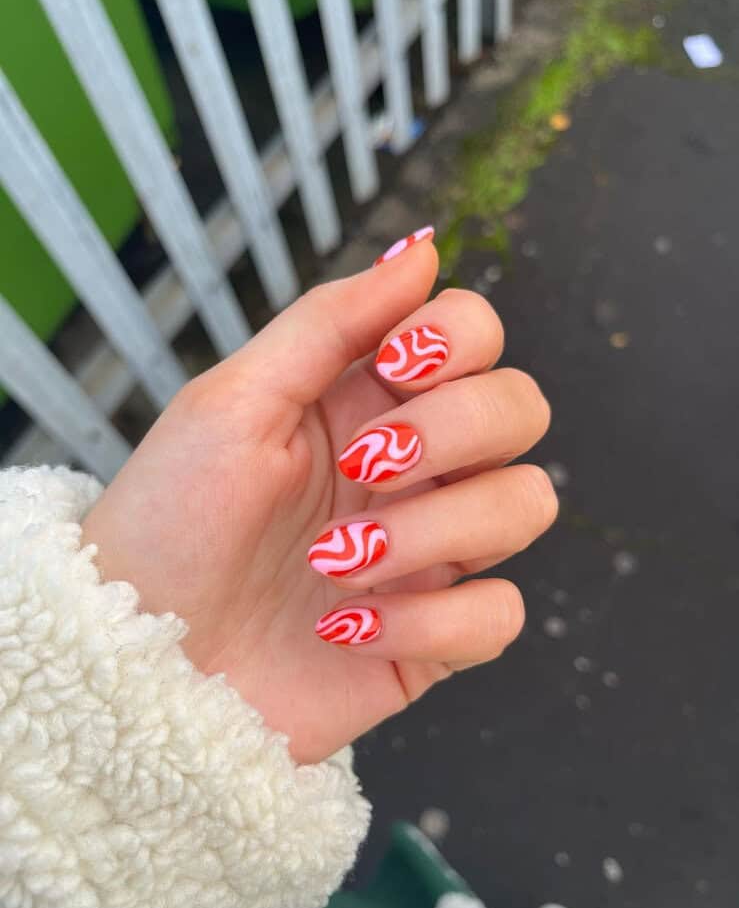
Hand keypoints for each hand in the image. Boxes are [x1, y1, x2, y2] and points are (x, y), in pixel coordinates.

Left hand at [81, 235, 555, 762]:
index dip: (460, 337)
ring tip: (336, 565)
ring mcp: (432, 551)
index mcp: (369, 400)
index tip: (394, 366)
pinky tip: (346, 631)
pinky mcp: (435, 634)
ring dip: (434, 532)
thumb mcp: (233, 401)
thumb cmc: (170, 521)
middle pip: (522, 408)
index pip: (476, 333)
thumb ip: (331, 321)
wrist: (137, 661)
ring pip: (528, 504)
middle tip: (364, 468)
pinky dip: (428, 623)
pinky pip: (499, 616)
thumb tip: (423, 246)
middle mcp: (415, 468)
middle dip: (454, 430)